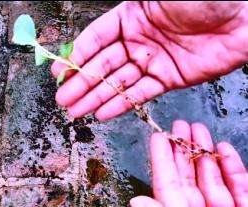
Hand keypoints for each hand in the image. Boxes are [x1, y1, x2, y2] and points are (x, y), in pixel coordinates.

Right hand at [51, 2, 247, 120]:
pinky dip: (122, 104)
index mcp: (130, 16)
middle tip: (63, 99)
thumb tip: (97, 23)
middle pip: (103, 65)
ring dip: (96, 97)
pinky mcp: (170, 78)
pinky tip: (102, 113)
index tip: (59, 71)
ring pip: (118, 82)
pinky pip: (141, 93)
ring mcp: (153, 61)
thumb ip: (127, 7)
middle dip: (81, 83)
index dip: (77, 55)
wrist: (244, 16)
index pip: (96, 39)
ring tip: (75, 112)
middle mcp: (137, 40)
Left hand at [130, 120, 247, 206]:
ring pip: (211, 177)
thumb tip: (136, 200)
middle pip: (188, 175)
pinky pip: (239, 186)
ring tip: (198, 128)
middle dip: (183, 148)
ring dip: (205, 151)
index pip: (166, 183)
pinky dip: (233, 167)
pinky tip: (224, 148)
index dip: (161, 159)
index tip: (158, 136)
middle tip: (179, 124)